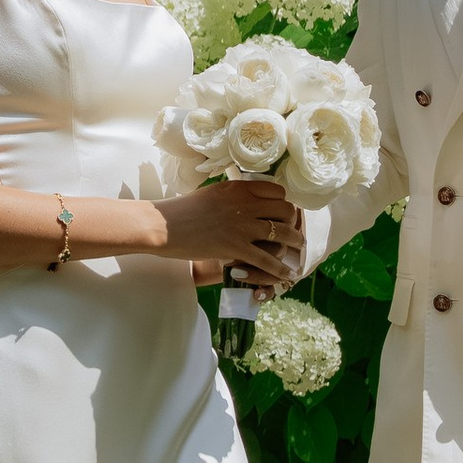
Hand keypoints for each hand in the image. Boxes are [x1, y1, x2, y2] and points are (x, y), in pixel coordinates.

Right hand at [158, 176, 303, 286]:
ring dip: (294, 242)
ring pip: (282, 233)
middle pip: (285, 211)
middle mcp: (246, 204)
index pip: (277, 191)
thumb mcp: (213, 192)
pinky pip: (267, 259)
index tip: (284, 213)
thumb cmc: (183, 210)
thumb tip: (245, 198)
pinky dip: (280, 268)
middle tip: (293, 230)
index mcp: (240, 188)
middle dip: (292, 221)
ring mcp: (243, 226)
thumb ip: (232, 195)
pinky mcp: (236, 248)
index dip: (284, 203)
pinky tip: (287, 274)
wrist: (165, 226)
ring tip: (297, 248)